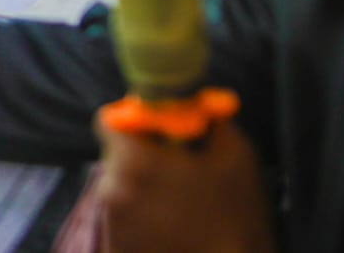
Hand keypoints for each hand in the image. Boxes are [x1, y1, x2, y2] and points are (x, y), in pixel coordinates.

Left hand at [93, 117, 275, 252]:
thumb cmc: (235, 215)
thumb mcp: (235, 156)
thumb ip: (209, 121)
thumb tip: (199, 105)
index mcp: (133, 161)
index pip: (107, 122)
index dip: (133, 120)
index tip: (155, 128)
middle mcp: (111, 190)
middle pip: (116, 156)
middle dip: (142, 156)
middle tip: (178, 169)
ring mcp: (112, 223)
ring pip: (121, 188)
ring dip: (143, 187)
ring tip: (180, 204)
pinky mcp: (117, 246)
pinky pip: (125, 219)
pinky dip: (142, 217)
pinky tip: (173, 226)